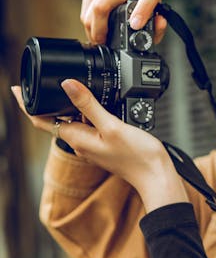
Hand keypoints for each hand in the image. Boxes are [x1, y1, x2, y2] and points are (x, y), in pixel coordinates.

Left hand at [12, 80, 188, 212]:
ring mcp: (93, 146)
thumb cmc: (138, 157)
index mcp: (78, 139)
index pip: (42, 120)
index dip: (27, 104)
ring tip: (68, 87)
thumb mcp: (112, 126)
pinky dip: (85, 112)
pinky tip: (94, 103)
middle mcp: (81, 143)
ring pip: (73, 121)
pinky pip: (88, 125)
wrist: (156, 176)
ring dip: (68, 105)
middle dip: (46, 101)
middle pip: (55, 119)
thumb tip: (66, 85)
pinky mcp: (105, 145)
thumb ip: (89, 105)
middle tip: (40, 81)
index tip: (17, 90)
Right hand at [81, 0, 166, 44]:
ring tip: (99, 37)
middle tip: (104, 42)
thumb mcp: (154, 23)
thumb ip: (158, 27)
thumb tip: (159, 23)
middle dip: (100, 30)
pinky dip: (87, 19)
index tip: (136, 25)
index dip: (142, 11)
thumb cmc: (145, 12)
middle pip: (103, 6)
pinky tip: (95, 25)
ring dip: (92, 27)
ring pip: (92, 7)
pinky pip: (86, 4)